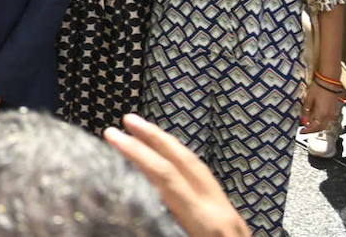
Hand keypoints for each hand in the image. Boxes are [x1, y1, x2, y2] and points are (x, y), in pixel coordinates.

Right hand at [104, 114, 249, 236]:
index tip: (111, 135)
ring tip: (147, 134)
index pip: (165, 177)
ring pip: (200, 170)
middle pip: (185, 162)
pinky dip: (185, 168)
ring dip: (171, 148)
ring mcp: (231, 216)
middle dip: (155, 136)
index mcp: (205, 224)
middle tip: (127, 119)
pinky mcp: (234, 223)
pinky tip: (174, 169)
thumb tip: (129, 213)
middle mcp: (220, 213)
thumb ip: (161, 226)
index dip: (137, 152)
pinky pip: (207, 184)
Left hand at [301, 83, 345, 134]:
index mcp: (322, 114)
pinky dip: (322, 121)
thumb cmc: (318, 88)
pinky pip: (328, 120)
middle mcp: (329, 116)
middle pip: (321, 128)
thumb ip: (306, 111)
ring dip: (318, 126)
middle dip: (312, 130)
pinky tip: (317, 117)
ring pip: (325, 124)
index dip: (307, 131)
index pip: (314, 127)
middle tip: (305, 129)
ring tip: (310, 123)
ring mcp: (333, 113)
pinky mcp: (335, 110)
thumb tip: (304, 120)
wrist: (328, 81)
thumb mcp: (308, 99)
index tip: (302, 132)